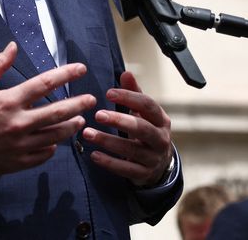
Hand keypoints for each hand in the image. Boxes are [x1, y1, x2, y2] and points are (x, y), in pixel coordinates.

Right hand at [0, 42, 95, 177]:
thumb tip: (13, 46)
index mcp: (8, 101)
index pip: (44, 84)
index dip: (65, 74)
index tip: (80, 69)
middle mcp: (18, 123)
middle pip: (58, 112)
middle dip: (78, 104)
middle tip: (90, 99)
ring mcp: (20, 145)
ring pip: (56, 135)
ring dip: (71, 126)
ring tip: (79, 120)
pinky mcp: (19, 161)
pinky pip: (45, 154)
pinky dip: (53, 146)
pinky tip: (55, 140)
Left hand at [81, 71, 172, 186]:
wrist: (160, 164)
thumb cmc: (147, 131)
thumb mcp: (144, 113)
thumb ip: (134, 93)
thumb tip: (126, 73)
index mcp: (161, 120)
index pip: (148, 105)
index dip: (129, 97)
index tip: (108, 93)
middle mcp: (161, 139)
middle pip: (142, 128)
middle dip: (119, 121)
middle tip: (97, 114)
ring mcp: (153, 158)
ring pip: (132, 150)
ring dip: (108, 141)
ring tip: (87, 133)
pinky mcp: (144, 174)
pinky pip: (126, 169)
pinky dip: (110, 163)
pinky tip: (94, 155)